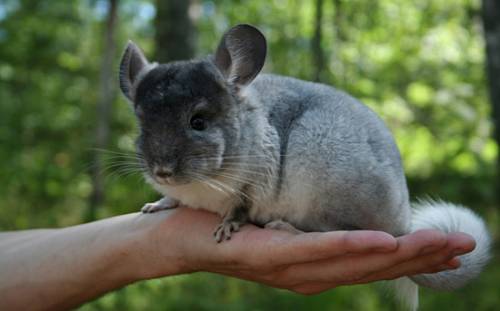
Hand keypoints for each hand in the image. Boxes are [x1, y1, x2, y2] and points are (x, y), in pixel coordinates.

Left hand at [139, 207, 475, 294]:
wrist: (176, 240)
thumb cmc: (227, 229)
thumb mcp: (276, 228)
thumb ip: (307, 228)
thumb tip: (337, 216)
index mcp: (312, 268)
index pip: (370, 264)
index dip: (412, 258)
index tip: (450, 250)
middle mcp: (306, 275)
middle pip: (372, 267)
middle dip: (421, 257)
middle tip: (465, 246)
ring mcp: (288, 269)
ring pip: (352, 262)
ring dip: (399, 253)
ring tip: (440, 244)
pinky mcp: (266, 256)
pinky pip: (314, 250)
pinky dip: (349, 246)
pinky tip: (380, 240)